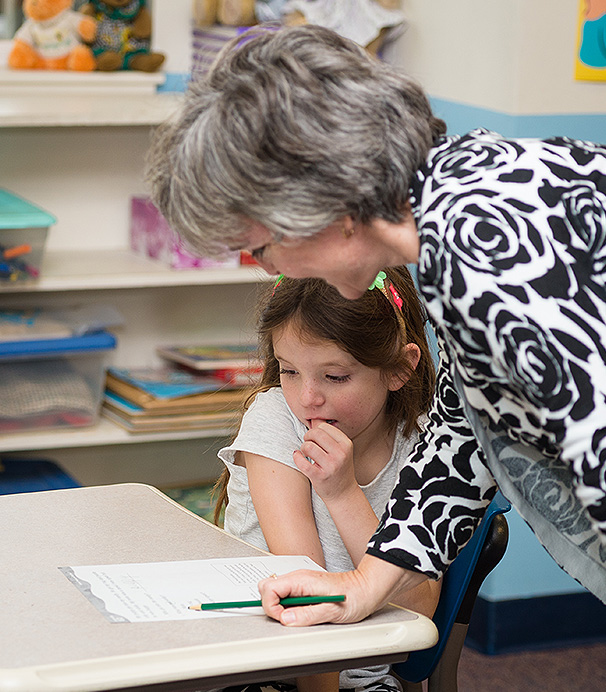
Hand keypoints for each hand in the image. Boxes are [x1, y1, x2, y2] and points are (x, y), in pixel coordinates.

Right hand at [258, 554, 425, 626]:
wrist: (367, 589)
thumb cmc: (354, 597)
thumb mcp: (332, 611)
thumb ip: (307, 615)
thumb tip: (286, 619)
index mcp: (301, 580)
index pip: (269, 588)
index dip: (271, 607)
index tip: (284, 619)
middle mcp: (298, 578)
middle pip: (267, 587)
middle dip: (271, 606)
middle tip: (288, 618)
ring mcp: (300, 582)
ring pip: (274, 591)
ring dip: (279, 607)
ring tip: (297, 616)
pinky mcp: (303, 587)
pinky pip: (285, 595)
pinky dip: (286, 606)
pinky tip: (301, 612)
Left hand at [293, 421, 356, 502]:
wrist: (343, 493)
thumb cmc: (339, 467)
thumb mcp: (339, 449)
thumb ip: (327, 433)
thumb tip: (313, 417)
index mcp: (346, 444)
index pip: (324, 427)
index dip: (315, 430)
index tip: (315, 438)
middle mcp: (341, 454)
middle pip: (315, 434)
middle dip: (307, 437)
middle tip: (308, 444)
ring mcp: (331, 466)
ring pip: (307, 446)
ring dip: (303, 448)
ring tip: (306, 453)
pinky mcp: (320, 477)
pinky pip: (302, 461)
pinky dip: (297, 457)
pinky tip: (299, 457)